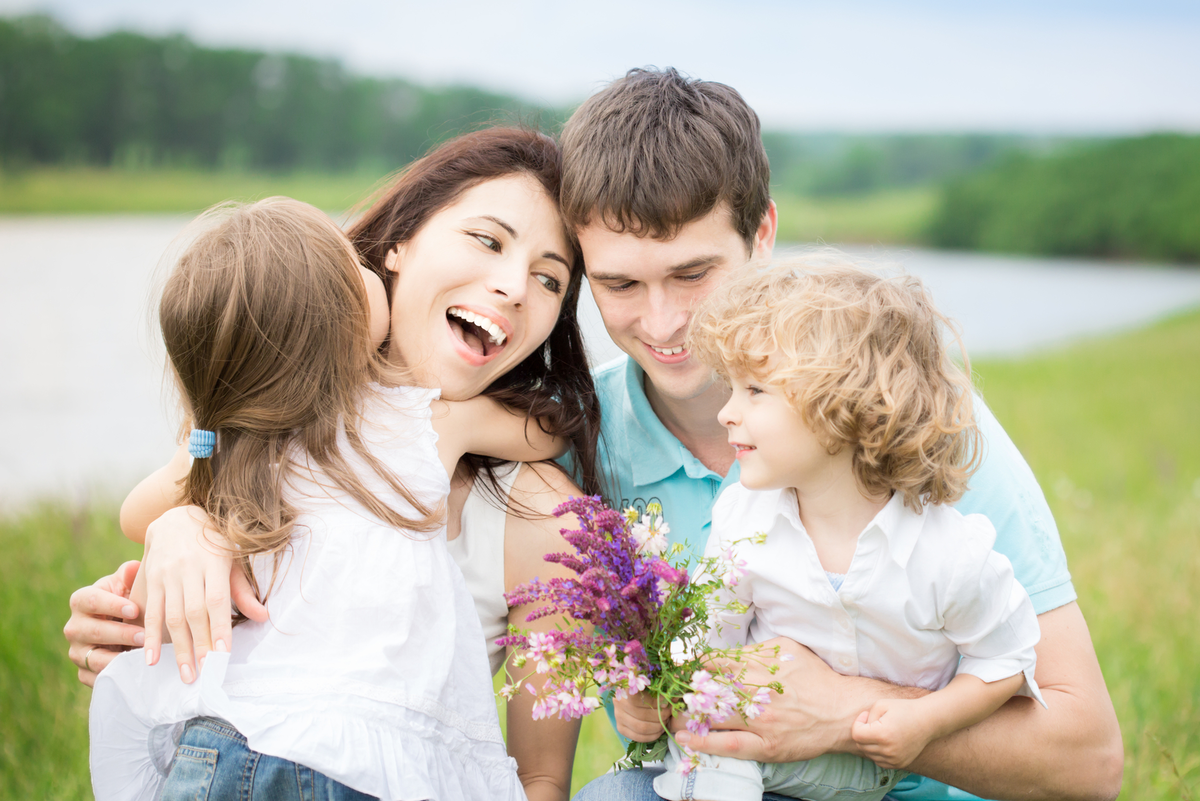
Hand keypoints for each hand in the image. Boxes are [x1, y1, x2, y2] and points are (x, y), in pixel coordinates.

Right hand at [64, 561, 143, 686]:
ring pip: (94, 658)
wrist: (124, 627)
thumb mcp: (127, 585)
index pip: (91, 600)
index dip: (112, 605)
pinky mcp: (84, 672)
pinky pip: (97, 678)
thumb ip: (128, 575)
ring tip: (140, 658)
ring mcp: (77, 652)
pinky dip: (115, 677)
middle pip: (93, 631)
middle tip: (144, 636)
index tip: (134, 609)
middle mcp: (74, 627)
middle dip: (120, 634)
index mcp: (81, 600)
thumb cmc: (128, 600)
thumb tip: (134, 567)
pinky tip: (133, 675)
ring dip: (118, 659)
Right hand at [141, 506, 267, 682]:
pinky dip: (149, 636)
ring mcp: (167, 575)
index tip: (222, 654)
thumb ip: (244, 590)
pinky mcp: (150, 580)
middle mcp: (188, 568)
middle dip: (199, 645)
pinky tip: (150, 658)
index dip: (218, 627)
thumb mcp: (233, 559)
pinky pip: (150, 611)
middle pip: (193, 612)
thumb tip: (263, 616)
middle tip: (205, 673)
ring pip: (171, 616)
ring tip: (186, 673)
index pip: (216, 599)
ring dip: (178, 647)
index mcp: (214, 562)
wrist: (176, 518)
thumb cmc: (213, 543)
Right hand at [614, 691, 672, 741]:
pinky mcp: (621, 728)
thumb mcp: (651, 684)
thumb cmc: (645, 687)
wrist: (629, 696)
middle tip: (669, 714)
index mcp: (626, 688)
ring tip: (665, 723)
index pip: (642, 699)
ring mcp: (618, 717)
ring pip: (641, 728)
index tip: (667, 703)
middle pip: (643, 715)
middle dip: (660, 717)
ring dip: (657, 727)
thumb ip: (662, 689)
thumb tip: (674, 697)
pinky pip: (638, 737)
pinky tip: (659, 731)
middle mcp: (619, 703)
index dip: (657, 703)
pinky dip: (652, 736)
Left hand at [674, 637, 926, 762]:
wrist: (842, 711)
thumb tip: (724, 653)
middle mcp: (759, 692)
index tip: (681, 670)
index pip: (716, 663)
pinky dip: (702, 741)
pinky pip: (727, 745)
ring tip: (672, 713)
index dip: (695, 668)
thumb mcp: (787, 650)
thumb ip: (756, 650)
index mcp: (762, 665)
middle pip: (709, 690)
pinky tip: (684, 737)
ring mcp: (761, 721)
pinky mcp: (766, 746)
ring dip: (687, 714)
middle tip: (669, 693)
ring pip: (714, 716)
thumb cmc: (815, 678)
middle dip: (686, 692)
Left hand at [852, 698, 931, 769]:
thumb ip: (866, 717)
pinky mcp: (899, 764)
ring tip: (879, 731)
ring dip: (869, 743)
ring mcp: (894, 759)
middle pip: (861, 745)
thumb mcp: (881, 705)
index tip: (866, 715)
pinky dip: (877, 753)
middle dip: (862, 733)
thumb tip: (861, 729)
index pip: (856, 735)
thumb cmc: (903, 709)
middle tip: (872, 722)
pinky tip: (884, 741)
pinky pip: (879, 761)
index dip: (858, 723)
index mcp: (882, 735)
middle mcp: (888, 750)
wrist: (927, 721)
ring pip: (869, 754)